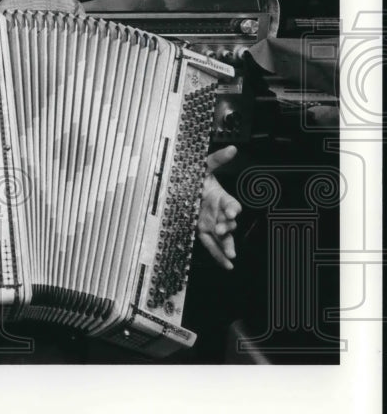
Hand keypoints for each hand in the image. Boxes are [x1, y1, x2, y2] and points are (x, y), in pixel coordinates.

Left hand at [197, 145, 241, 269]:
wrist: (180, 186)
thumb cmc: (194, 176)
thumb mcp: (204, 166)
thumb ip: (217, 159)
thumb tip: (232, 148)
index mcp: (221, 197)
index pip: (231, 204)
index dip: (232, 208)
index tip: (231, 212)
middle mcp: (219, 212)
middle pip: (228, 222)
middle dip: (227, 226)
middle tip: (222, 228)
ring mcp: (212, 223)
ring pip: (223, 237)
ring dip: (227, 245)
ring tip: (231, 255)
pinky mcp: (203, 231)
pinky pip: (212, 245)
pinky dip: (219, 255)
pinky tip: (227, 264)